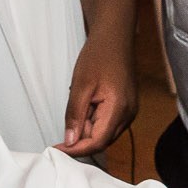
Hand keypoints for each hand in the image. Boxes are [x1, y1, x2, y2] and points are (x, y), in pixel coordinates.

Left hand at [59, 25, 136, 155]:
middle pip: (101, 140)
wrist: (114, 37)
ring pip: (104, 132)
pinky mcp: (126, 106)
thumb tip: (70, 141)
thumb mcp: (80, 86)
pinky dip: (94, 120)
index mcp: (119, 109)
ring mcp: (129, 110)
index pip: (97, 142)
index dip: (76, 149)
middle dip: (81, 138)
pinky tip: (86, 105)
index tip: (58, 149)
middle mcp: (128, 114)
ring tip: (78, 105)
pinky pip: (108, 122)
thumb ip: (75, 115)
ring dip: (87, 128)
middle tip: (63, 127)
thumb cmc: (99, 55)